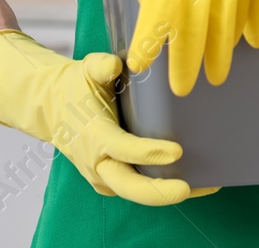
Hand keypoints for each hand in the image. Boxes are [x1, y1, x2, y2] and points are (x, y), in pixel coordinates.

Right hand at [0, 29, 212, 204]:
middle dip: (158, 192)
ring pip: (136, 191)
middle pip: (128, 185)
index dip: (149, 152)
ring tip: (206, 185)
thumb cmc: (75, 87)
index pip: (123, 148)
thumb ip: (100, 66)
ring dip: (168, 193)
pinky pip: (137, 188)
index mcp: (93, 134)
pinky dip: (162, 188)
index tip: (177, 150)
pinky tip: (195, 182)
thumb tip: (116, 64)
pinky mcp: (111, 178)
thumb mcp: (84, 70)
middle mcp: (97, 161)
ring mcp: (103, 174)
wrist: (52, 108)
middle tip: (187, 188)